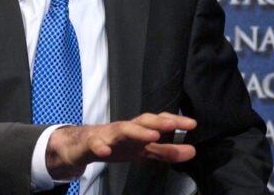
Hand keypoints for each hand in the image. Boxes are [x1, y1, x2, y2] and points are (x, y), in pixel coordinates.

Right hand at [45, 112, 196, 179]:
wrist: (82, 146)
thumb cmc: (116, 144)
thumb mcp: (144, 150)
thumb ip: (167, 151)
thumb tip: (192, 151)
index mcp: (139, 129)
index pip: (159, 121)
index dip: (174, 121)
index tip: (192, 124)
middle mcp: (125, 128)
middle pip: (143, 120)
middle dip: (158, 121)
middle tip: (172, 124)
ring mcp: (108, 135)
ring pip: (122, 129)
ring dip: (137, 131)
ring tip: (151, 135)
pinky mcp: (92, 143)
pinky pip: (96, 144)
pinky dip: (101, 147)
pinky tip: (106, 152)